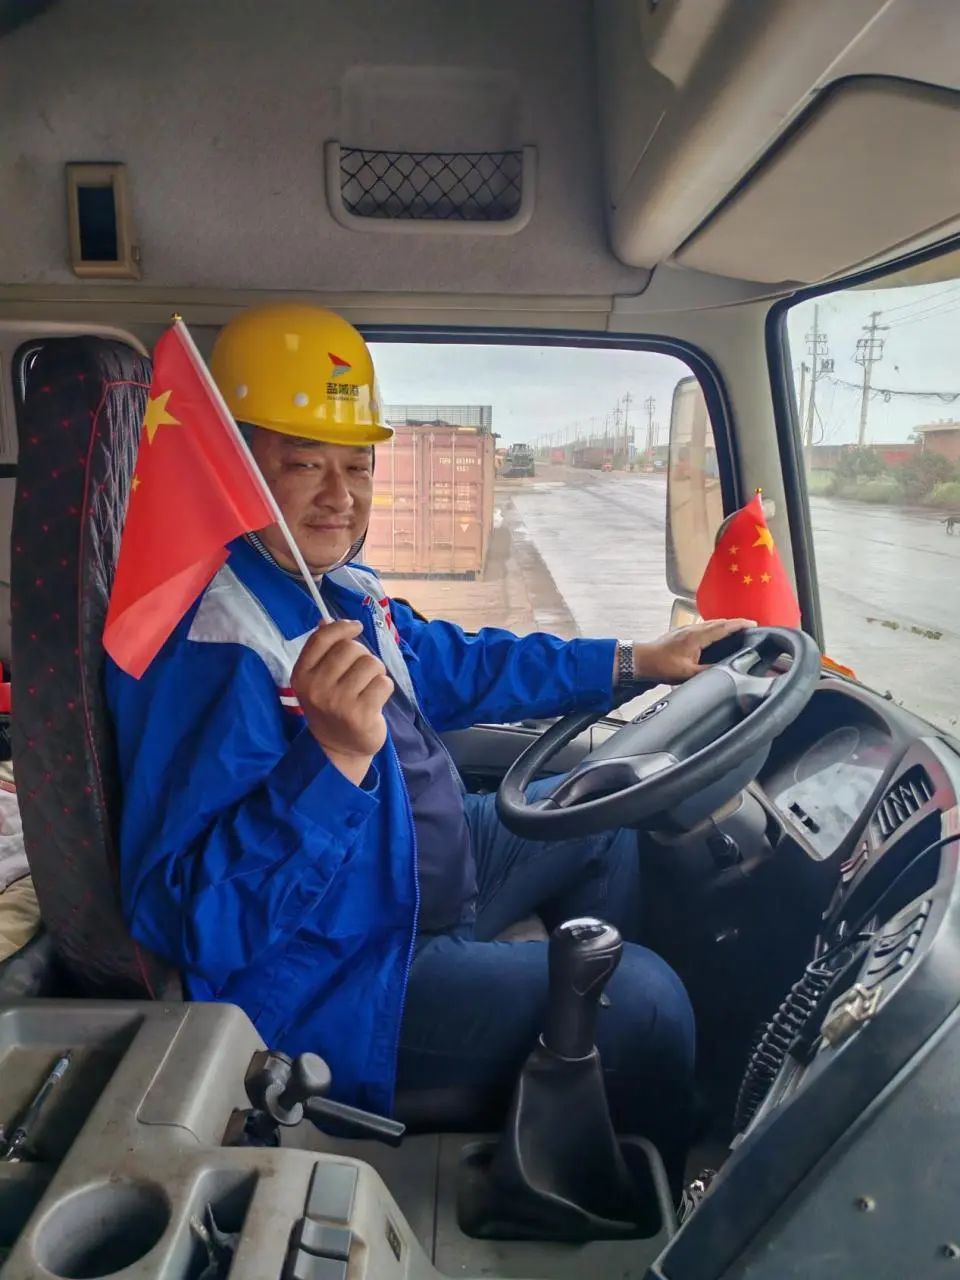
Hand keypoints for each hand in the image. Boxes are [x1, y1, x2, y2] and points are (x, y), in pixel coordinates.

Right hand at [291, 620, 393, 785]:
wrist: (339, 748)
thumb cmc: (332, 706)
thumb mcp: (319, 679)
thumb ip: (322, 650)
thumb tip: (325, 620)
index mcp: (301, 675)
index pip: (322, 638)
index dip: (343, 627)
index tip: (356, 627)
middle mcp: (316, 688)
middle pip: (350, 648)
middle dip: (363, 655)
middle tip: (361, 674)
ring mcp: (337, 702)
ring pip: (370, 663)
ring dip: (376, 672)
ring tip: (368, 688)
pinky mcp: (360, 714)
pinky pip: (383, 683)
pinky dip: (385, 688)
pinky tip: (375, 700)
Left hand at [632, 617, 755, 683]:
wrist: (641, 660)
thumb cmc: (660, 666)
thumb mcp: (686, 674)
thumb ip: (707, 671)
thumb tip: (724, 670)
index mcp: (696, 637)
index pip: (723, 627)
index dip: (739, 625)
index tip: (753, 624)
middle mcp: (692, 629)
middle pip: (718, 622)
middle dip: (735, 623)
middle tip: (750, 626)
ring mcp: (685, 629)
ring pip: (710, 624)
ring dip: (725, 625)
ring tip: (737, 629)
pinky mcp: (681, 633)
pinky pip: (703, 627)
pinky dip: (714, 628)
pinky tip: (716, 635)